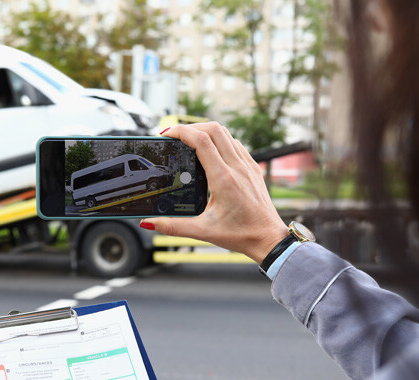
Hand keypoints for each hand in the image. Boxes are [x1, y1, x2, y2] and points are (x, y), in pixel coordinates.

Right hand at [141, 122, 287, 263]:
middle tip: (175, 136)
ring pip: (226, 133)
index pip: (202, 141)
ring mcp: (247, 166)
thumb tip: (150, 223)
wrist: (269, 239)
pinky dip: (220, 140)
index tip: (167, 134)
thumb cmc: (241, 235)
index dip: (181, 132)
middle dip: (191, 127)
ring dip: (206, 131)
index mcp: (223, 179)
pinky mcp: (253, 168)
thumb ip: (173, 227)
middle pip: (214, 129)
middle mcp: (237, 168)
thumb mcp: (203, 232)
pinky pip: (235, 144)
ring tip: (190, 141)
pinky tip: (211, 152)